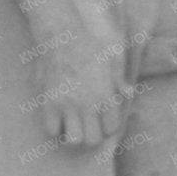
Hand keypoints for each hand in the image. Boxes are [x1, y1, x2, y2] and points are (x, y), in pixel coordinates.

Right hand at [36, 35, 130, 149]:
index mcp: (105, 96)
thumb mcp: (111, 58)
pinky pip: (51, 131)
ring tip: (71, 125)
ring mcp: (67, 106)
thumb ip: (119, 80)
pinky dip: (55, 128)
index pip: (111, 129)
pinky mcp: (48, 103)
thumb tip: (128, 93)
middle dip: (91, 135)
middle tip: (86, 125)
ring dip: (73, 135)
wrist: (61, 35)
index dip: (107, 126)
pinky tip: (57, 118)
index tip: (102, 120)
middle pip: (92, 140)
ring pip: (73, 140)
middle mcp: (88, 105)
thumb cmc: (89, 43)